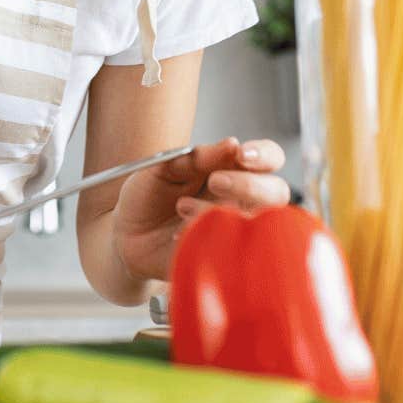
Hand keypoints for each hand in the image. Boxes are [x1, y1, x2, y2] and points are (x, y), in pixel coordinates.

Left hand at [109, 137, 288, 282]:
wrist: (125, 235)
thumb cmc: (148, 198)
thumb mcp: (163, 168)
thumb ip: (196, 157)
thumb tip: (231, 144)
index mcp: (231, 170)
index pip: (269, 158)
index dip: (264, 155)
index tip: (242, 155)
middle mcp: (242, 200)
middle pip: (277, 192)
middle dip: (249, 184)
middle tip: (216, 181)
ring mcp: (238, 232)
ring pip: (258, 223)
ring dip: (221, 211)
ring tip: (182, 206)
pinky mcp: (225, 259)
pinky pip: (234, 251)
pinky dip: (207, 239)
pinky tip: (179, 235)